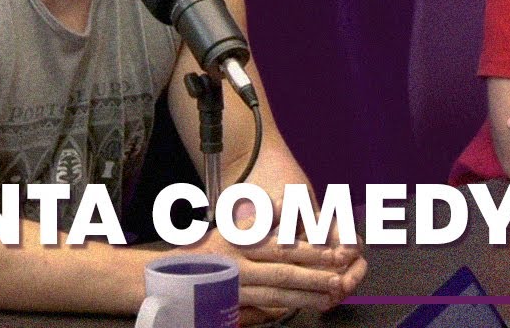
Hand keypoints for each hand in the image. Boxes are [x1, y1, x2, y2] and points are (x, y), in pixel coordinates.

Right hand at [194, 199, 366, 313]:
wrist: (168, 275)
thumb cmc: (206, 249)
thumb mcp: (232, 226)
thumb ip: (263, 216)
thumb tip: (290, 202)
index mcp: (242, 242)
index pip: (282, 247)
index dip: (310, 251)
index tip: (335, 252)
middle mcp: (239, 264)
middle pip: (282, 272)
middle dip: (314, 275)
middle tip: (341, 276)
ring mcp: (235, 287)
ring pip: (276, 294)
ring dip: (306, 295)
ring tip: (330, 294)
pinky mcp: (232, 305)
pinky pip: (263, 308)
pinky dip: (286, 307)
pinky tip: (304, 306)